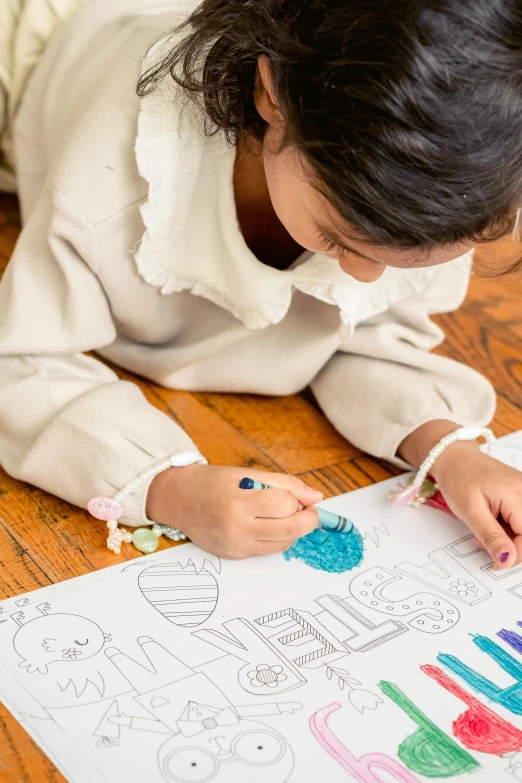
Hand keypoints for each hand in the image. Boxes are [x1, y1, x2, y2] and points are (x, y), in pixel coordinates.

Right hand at [146, 464, 321, 558]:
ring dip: (292, 530)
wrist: (179, 500)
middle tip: (307, 510)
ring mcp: (236, 545)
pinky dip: (276, 538)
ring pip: (283, 544)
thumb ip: (285, 484)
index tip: (301, 497)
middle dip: (308, 520)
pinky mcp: (235, 556)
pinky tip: (266, 525)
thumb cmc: (213, 483)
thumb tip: (316, 497)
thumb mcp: (248, 474)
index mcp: (239, 501)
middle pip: (290, 531)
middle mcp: (237, 527)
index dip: (299, 501)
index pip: (286, 506)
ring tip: (282, 515)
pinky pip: (267, 551)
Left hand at [431, 442, 521, 569]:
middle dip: (512, 546)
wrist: (453, 456)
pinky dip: (507, 527)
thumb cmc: (458, 478)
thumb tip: (508, 560)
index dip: (516, 555)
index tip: (497, 563)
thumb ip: (491, 536)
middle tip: (486, 544)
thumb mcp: (470, 511)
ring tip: (483, 531)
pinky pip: (520, 518)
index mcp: (518, 495)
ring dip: (508, 537)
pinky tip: (490, 524)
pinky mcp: (520, 494)